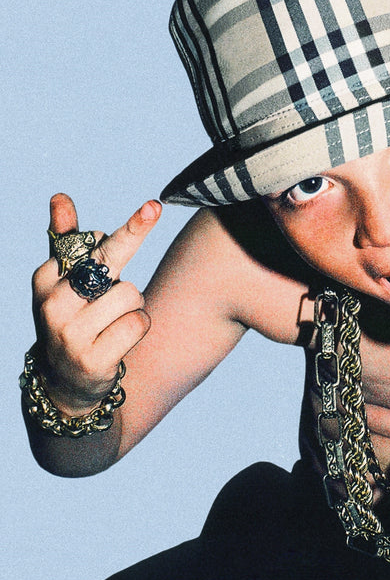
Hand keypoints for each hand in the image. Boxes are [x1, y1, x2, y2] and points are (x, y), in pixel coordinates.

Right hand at [31, 194, 161, 408]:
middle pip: (111, 260)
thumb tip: (60, 197)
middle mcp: (52, 304)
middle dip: (134, 234)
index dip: (128, 228)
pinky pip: (138, 323)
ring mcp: (70, 334)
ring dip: (133, 306)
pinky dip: (138, 328)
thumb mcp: (65, 281)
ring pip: (131, 294)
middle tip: (154, 207)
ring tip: (112, 322)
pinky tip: (117, 341)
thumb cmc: (74, 318)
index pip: (88, 242)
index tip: (154, 206)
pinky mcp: (93, 359)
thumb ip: (66, 240)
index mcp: (44, 279)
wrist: (65, 382)